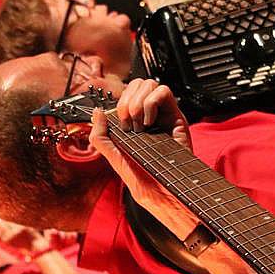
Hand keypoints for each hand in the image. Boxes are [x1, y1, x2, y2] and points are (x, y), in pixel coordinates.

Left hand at [89, 79, 198, 236]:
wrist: (160, 189)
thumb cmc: (140, 177)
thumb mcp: (113, 156)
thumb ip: (100, 135)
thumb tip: (97, 113)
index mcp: (135, 121)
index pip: (126, 94)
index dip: (119, 102)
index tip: (118, 123)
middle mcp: (150, 115)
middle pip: (137, 84)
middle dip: (126, 101)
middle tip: (127, 123)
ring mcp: (164, 114)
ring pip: (150, 84)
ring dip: (138, 103)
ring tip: (139, 125)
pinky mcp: (176, 116)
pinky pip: (163, 91)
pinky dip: (151, 103)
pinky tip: (150, 123)